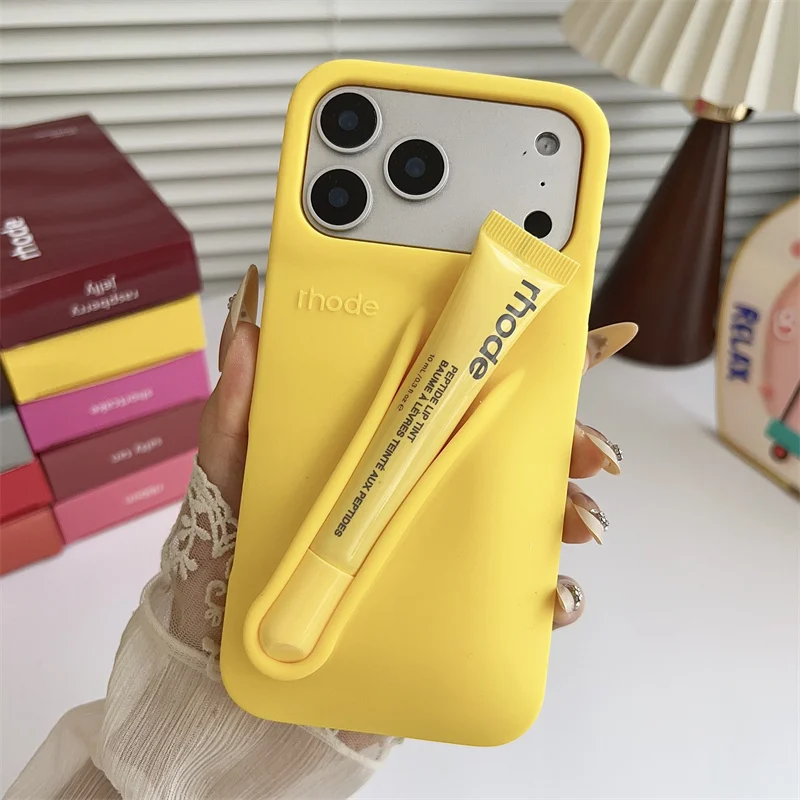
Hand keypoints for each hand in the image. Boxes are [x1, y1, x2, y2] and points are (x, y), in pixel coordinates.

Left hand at [199, 266, 636, 631]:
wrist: (230, 642)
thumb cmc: (234, 546)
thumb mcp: (232, 465)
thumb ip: (238, 405)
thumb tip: (249, 329)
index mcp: (389, 434)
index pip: (466, 385)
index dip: (531, 357)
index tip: (593, 337)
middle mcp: (424, 478)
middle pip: (518, 447)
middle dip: (572, 441)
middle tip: (589, 452)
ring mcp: (438, 536)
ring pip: (529, 515)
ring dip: (573, 512)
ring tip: (579, 521)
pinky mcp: (445, 601)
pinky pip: (513, 594)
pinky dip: (552, 598)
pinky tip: (553, 598)